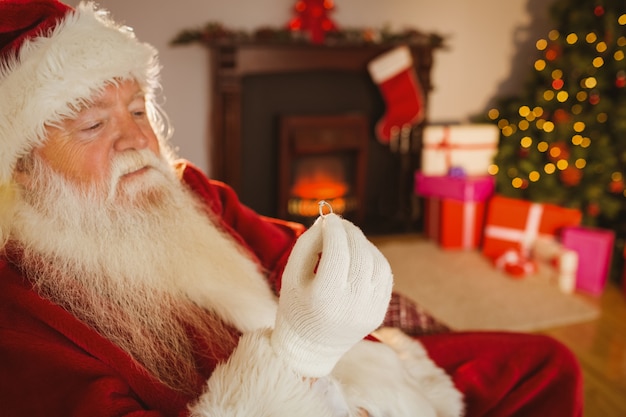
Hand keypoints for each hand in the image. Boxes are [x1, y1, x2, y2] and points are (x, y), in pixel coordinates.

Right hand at [271, 213, 392, 376]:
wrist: (311, 348)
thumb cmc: (297, 307)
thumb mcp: (292, 276)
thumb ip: (307, 244)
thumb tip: (326, 221)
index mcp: (325, 297)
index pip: (337, 251)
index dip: (334, 229)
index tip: (328, 218)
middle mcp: (351, 304)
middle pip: (360, 254)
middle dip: (350, 232)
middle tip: (339, 223)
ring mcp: (369, 310)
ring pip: (377, 263)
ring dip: (364, 243)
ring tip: (348, 238)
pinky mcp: (379, 313)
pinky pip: (385, 276)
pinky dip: (374, 258)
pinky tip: (360, 254)